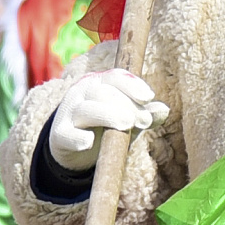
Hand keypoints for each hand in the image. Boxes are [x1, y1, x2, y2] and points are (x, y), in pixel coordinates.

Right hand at [48, 68, 166, 168]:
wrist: (74, 147)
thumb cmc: (106, 127)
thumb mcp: (127, 119)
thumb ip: (144, 114)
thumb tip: (165, 110)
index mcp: (99, 84)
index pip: (114, 77)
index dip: (131, 85)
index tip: (148, 97)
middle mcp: (82, 93)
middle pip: (103, 93)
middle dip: (126, 105)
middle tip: (144, 121)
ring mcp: (69, 113)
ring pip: (87, 110)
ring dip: (108, 115)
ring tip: (126, 125)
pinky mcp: (60, 135)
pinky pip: (67, 134)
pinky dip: (77, 138)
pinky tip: (88, 142)